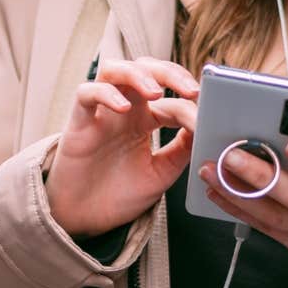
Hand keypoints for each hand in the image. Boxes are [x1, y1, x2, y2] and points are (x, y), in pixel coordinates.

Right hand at [46, 58, 198, 236]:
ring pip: (115, 69)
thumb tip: (205, 126)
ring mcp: (101, 113)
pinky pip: (86, 92)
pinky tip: (123, 107)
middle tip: (191, 90)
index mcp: (146, 121)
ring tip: (156, 92)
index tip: (209, 120)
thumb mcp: (161, 173)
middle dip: (171, 72)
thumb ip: (182, 149)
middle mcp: (124, 110)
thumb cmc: (119, 195)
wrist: (86, 219)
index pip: (172, 101)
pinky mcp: (79, 122)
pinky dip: (105, 93)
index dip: (192, 107)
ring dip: (138, 74)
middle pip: (145, 68)